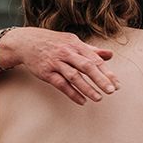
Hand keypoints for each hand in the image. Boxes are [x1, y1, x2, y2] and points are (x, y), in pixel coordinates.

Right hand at [5, 28, 119, 104]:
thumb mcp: (73, 42)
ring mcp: (56, 62)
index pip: (95, 59)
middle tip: (111, 91)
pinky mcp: (46, 72)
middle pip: (87, 67)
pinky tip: (82, 101)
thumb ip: (92, 50)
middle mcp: (67, 52)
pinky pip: (61, 84)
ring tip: (98, 98)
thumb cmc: (54, 43)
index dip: (107, 72)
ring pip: (74, 76)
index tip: (116, 84)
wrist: (26, 42)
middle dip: (100, 79)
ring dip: (87, 88)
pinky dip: (72, 93)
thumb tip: (110, 54)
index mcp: (76, 44)